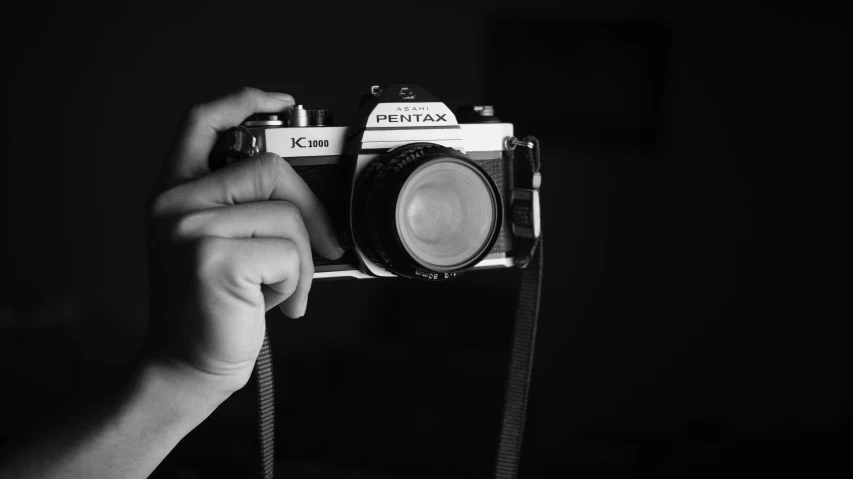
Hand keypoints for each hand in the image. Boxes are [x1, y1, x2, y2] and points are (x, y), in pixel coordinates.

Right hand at [146, 87, 343, 395]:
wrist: (185, 368)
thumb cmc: (212, 310)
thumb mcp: (221, 247)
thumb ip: (246, 210)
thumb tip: (310, 195)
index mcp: (175, 194)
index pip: (201, 123)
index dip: (243, 101)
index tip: (280, 101)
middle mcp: (174, 204)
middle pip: (269, 167)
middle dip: (311, 210)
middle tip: (322, 250)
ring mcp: (189, 228)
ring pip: (287, 214)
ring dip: (303, 261)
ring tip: (279, 291)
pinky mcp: (213, 257)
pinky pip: (289, 251)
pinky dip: (296, 283)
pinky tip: (272, 306)